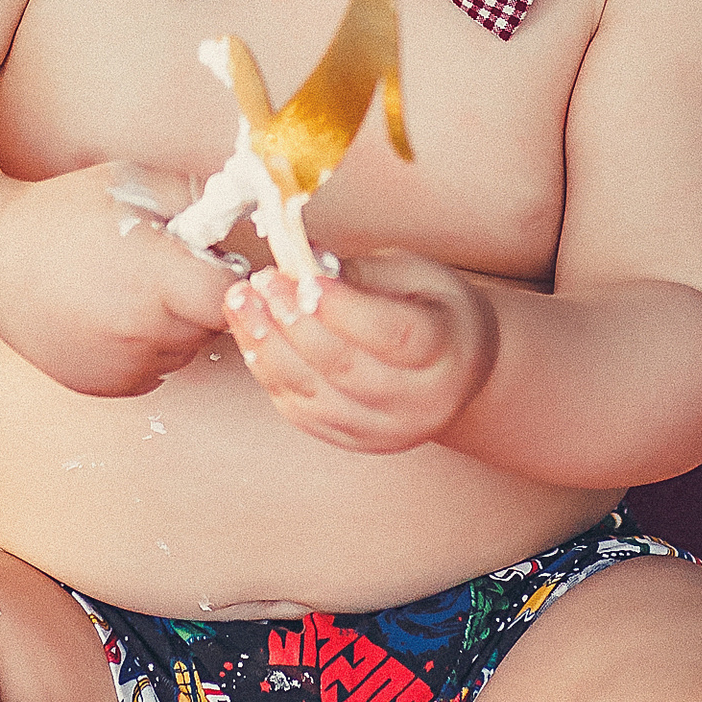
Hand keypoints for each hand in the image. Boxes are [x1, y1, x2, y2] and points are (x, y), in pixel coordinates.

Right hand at [0, 163, 236, 395]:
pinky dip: (147, 349)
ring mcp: (123, 365)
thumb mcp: (130, 184)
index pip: (228, 298)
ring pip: (183, 352)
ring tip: (135, 291)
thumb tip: (245, 204)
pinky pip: (153, 371)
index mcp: (154, 276)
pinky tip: (115, 316)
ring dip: (176, 326)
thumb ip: (193, 198)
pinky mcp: (105, 386)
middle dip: (201, 300)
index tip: (218, 264)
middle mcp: (142, 330)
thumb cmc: (62, 215)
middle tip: (169, 271)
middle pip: (209, 328)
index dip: (232, 280)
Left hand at [223, 248, 498, 453]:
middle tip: (260, 283)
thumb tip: (302, 260)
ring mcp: (388, 430)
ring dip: (268, 347)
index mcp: (447, 349)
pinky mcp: (357, 442)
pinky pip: (302, 413)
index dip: (343, 308)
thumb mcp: (414, 275)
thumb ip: (360, 273)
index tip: (302, 278)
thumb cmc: (434, 310)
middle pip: (346, 367)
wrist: (459, 369)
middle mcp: (421, 401)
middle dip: (293, 322)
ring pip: (315, 395)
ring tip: (242, 305)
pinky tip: (252, 338)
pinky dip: (271, 374)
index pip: (393, 334)